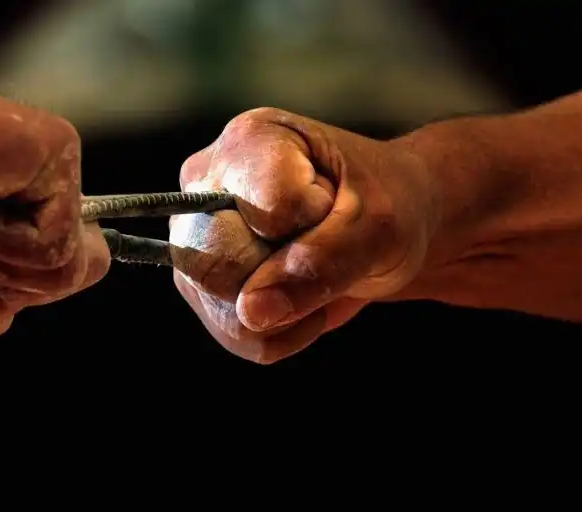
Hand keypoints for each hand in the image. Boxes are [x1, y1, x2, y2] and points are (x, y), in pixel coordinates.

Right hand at [0, 57, 109, 333]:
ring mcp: (55, 166)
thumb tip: (0, 321)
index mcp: (12, 207)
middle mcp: (41, 185)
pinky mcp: (59, 150)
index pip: (57, 272)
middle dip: (4, 280)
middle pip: (71, 275)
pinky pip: (54, 242)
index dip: (12, 290)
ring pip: (64, 267)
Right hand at [171, 108, 439, 363]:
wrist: (385, 227)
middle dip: (288, 276)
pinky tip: (301, 303)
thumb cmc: (387, 205)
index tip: (335, 205)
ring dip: (288, 312)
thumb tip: (250, 312)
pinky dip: (278, 334)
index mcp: (250, 141)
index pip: (268, 213)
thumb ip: (318, 263)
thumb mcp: (378, 228)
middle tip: (322, 247)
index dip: (315, 224)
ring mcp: (194, 235)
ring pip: (221, 308)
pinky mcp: (199, 281)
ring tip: (315, 277)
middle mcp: (205, 183)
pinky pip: (231, 333)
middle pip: (218, 264)